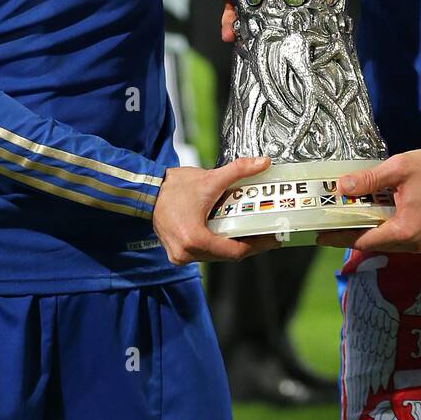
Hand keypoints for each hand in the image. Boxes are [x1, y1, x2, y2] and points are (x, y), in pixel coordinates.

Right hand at [153, 155, 280, 264]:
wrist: (147, 191)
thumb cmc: (173, 188)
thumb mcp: (210, 178)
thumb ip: (239, 170)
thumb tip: (263, 163)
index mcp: (194, 239)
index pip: (235, 251)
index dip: (257, 245)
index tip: (272, 238)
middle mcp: (186, 253)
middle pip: (227, 255)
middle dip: (248, 243)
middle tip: (265, 232)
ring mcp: (180, 256)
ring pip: (216, 255)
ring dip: (233, 244)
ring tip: (251, 231)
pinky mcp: (178, 254)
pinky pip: (205, 253)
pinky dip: (218, 243)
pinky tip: (230, 232)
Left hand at [324, 148, 420, 254]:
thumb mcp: (399, 168)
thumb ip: (369, 180)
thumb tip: (341, 187)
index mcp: (406, 230)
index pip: (365, 239)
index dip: (340, 237)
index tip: (320, 235)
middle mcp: (414, 244)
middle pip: (373, 244)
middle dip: (350, 233)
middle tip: (328, 224)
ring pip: (385, 242)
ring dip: (366, 231)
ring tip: (345, 219)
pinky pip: (397, 238)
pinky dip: (382, 229)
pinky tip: (371, 216)